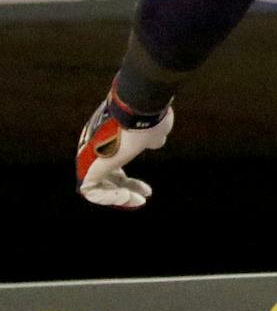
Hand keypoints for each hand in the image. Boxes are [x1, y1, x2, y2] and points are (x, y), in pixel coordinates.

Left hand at [75, 89, 170, 207]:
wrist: (138, 111)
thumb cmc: (147, 120)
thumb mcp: (153, 132)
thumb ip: (151, 139)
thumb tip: (155, 142)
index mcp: (110, 142)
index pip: (115, 167)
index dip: (129, 183)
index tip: (146, 191)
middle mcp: (96, 150)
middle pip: (107, 178)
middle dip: (125, 190)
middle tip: (143, 196)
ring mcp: (89, 158)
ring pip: (99, 186)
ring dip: (117, 196)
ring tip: (137, 199)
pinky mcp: (87, 167)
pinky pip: (92, 190)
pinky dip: (109, 197)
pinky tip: (128, 196)